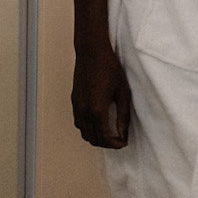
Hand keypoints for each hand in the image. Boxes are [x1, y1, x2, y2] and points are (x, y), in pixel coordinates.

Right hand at [70, 0, 132, 147]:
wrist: (92, 52)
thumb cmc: (110, 69)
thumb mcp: (123, 93)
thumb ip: (123, 115)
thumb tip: (123, 133)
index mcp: (97, 110)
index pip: (105, 138)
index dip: (115, 144)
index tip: (123, 142)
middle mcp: (84, 111)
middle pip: (93, 139)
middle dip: (106, 144)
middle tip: (118, 140)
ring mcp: (77, 106)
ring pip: (83, 132)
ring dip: (96, 137)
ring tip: (109, 134)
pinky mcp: (74, 100)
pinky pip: (78, 122)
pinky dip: (88, 129)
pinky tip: (98, 123)